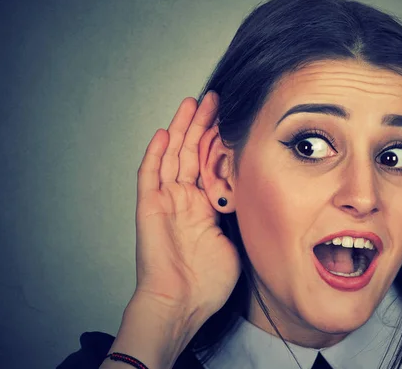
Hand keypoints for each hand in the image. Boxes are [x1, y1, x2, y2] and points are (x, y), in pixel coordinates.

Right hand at [133, 92, 240, 317]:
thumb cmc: (209, 280)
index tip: (232, 118)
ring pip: (172, 155)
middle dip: (202, 124)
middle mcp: (184, 198)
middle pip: (192, 152)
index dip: (219, 140)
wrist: (183, 302)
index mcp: (204, 205)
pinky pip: (149, 175)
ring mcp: (166, 200)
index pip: (211, 163)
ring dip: (180, 129)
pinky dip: (155, 153)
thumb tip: (253, 191)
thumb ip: (237, 212)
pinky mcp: (149, 207)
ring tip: (191, 103)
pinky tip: (162, 132)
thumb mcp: (234, 238)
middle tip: (214, 98)